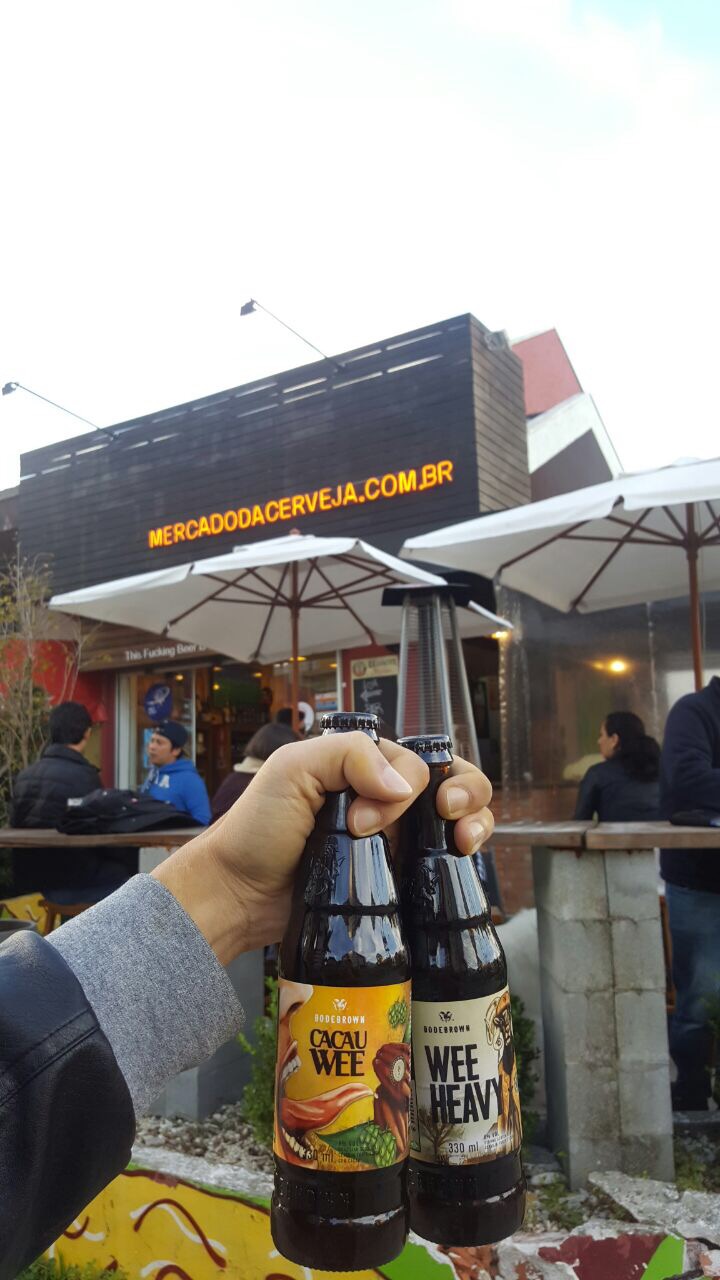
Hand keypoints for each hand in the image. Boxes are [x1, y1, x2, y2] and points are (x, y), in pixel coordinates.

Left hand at [153, 733, 492, 964]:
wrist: (238, 895)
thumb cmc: (256, 829)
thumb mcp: (292, 769)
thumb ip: (348, 755)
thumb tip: (405, 786)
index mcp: (361, 766)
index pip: (414, 759)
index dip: (404, 785)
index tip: (362, 817)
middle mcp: (384, 798)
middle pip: (452, 781)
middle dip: (467, 790)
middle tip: (448, 813)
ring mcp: (394, 840)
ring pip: (458, 821)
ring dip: (476, 821)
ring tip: (460, 843)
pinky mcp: (397, 881)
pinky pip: (443, 865)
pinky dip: (463, 859)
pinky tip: (459, 863)